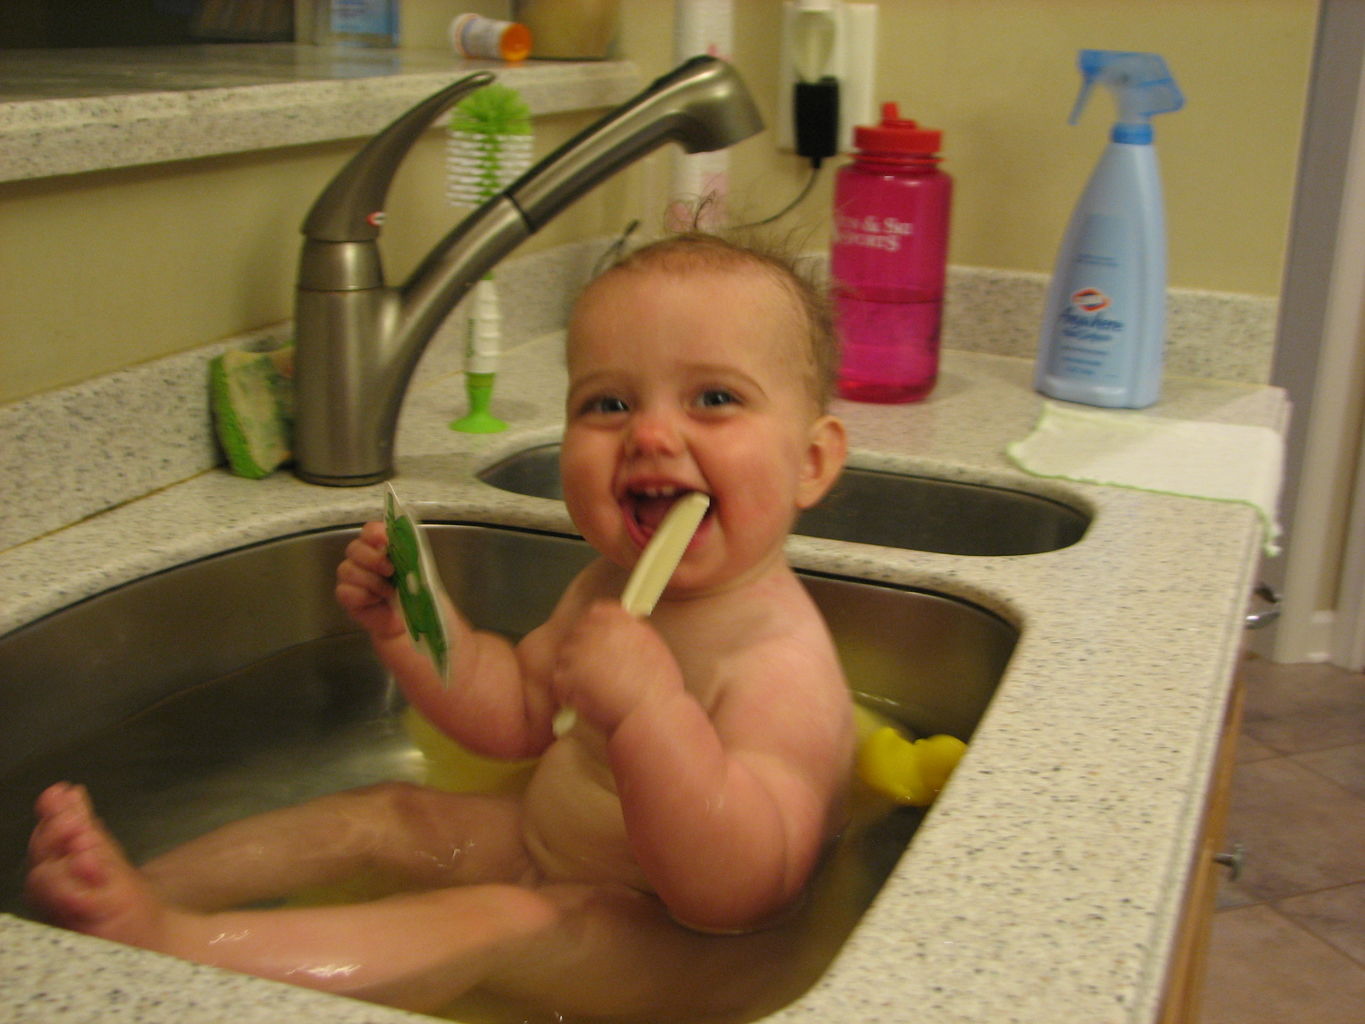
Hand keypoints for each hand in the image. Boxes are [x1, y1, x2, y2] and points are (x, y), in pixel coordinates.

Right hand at [335, 521, 403, 639]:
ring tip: (389, 591)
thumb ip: (410, 554)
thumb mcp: (419, 570)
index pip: (369, 531)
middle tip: (390, 570)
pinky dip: (362, 595)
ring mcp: (352, 578)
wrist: (411, 621)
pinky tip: (376, 601)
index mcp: (380, 547)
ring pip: (347, 569)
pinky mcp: (347, 597)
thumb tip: (407, 544)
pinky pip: (345, 591)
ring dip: (370, 580)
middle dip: (372, 558)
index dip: (374, 533)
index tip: (386, 539)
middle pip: (354, 548)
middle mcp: (362, 559)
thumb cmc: (414, 593)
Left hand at [552, 601, 682, 733]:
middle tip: (595, 671)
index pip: (596, 612)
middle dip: (583, 650)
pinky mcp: (566, 676)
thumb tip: (620, 632)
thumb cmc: (659, 686)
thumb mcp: (652, 645)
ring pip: (566, 657)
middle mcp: (594, 631)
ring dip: (574, 671)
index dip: (596, 627)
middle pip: (578, 633)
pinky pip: (560, 680)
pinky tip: (584, 700)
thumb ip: (631, 632)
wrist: (650, 713)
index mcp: (617, 620)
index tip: (599, 640)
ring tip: (591, 689)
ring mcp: (577, 653)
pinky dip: (568, 691)